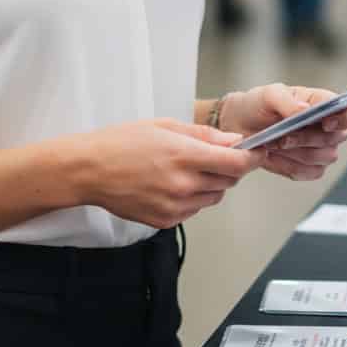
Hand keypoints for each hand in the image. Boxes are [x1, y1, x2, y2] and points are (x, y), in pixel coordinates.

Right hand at [75, 119, 262, 227]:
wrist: (89, 171)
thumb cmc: (120, 142)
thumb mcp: (163, 125)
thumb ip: (203, 135)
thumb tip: (233, 141)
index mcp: (183, 155)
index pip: (235, 164)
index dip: (251, 158)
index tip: (256, 153)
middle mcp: (182, 184)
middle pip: (228, 182)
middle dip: (229, 168)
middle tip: (214, 155)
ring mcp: (175, 207)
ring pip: (214, 198)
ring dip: (212, 184)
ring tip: (187, 169)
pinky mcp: (166, 221)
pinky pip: (194, 210)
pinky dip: (193, 198)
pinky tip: (173, 184)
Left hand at [219, 84, 346, 181]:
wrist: (239, 127)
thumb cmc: (257, 106)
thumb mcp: (268, 95)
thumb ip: (287, 101)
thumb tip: (305, 109)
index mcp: (322, 105)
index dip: (343, 119)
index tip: (325, 122)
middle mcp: (327, 128)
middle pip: (335, 139)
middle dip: (306, 137)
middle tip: (283, 133)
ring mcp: (321, 149)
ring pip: (323, 157)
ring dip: (296, 151)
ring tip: (274, 142)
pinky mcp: (310, 168)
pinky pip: (310, 172)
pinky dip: (290, 165)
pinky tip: (275, 155)